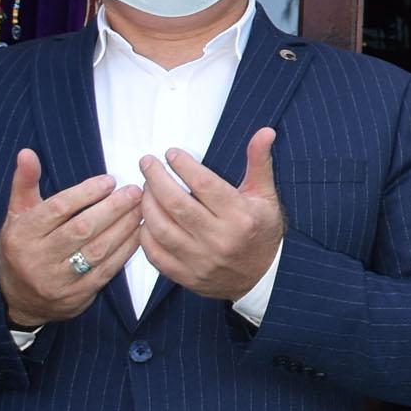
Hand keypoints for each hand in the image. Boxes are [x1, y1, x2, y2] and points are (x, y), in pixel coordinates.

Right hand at [0, 147, 142, 326]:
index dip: (86, 193)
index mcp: (21, 234)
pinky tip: (139, 234)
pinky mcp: (76, 297)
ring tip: (141, 208)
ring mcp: (57, 281)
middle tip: (135, 191)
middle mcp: (37, 258)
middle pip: (81, 229)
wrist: (17, 298)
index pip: (57, 209)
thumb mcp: (17, 215)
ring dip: (124, 228)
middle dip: (112, 208)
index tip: (109, 181)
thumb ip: (25, 183)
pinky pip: (106, 271)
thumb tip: (27, 152)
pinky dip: (125, 251)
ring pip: (97, 251)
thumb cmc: (21, 246)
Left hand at [138, 129, 286, 303]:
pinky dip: (145, 234)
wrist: (262, 277)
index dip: (183, 166)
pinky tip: (147, 218)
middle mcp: (220, 239)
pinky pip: (154, 254)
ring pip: (161, 227)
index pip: (204, 185)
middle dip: (156, 178)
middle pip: (176, 204)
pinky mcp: (187, 276)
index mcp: (240, 216)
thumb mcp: (265, 195)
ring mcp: (201, 260)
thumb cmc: (261, 231)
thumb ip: (259, 162)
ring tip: (146, 188)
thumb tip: (264, 132)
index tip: (172, 154)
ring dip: (147, 203)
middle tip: (148, 163)